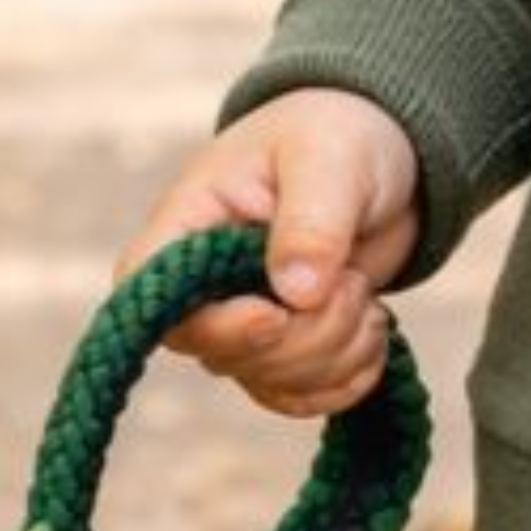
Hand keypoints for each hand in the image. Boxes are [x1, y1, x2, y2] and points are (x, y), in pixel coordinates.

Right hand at [116, 95, 421, 419]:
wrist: (381, 151)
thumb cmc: (337, 134)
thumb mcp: (329, 160)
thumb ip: (311, 222)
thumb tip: (296, 294)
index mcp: (187, 225)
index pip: (149, 296)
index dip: (209, 323)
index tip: (275, 313)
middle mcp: (203, 284)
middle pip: (224, 354)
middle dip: (305, 336)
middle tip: (349, 280)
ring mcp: (243, 319)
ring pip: (269, 380)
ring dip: (335, 353)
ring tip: (363, 294)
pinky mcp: (285, 345)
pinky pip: (300, 396)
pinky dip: (347, 377)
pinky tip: (374, 332)